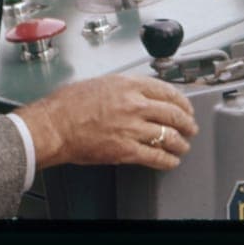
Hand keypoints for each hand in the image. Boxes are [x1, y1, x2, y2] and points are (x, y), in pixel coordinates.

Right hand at [13, 75, 199, 170]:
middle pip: (173, 113)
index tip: (185, 107)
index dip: (182, 101)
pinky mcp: (125, 150)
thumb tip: (138, 93)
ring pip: (168, 136)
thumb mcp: (101, 83)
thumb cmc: (67, 104)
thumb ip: (124, 88)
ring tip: (183, 146)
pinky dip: (167, 160)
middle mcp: (134, 104)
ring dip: (180, 143)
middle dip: (186, 122)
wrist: (52, 126)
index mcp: (129, 84)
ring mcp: (131, 127)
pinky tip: (170, 161)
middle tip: (191, 127)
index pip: (167, 90)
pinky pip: (154, 156)